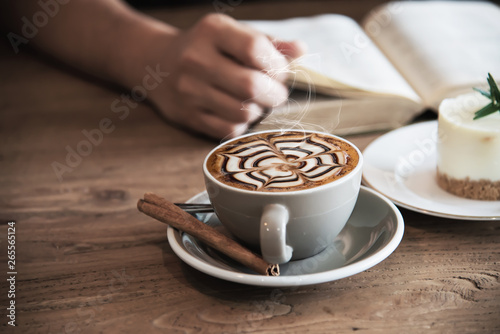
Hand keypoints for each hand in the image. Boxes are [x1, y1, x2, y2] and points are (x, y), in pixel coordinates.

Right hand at [147, 13, 304, 138]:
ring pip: (243, 112)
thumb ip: (270, 43)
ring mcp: (189, 90)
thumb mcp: (234, 34)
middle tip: (276, 94)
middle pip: (251, 86)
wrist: (157, 63)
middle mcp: (197, 59)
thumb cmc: (207, 48)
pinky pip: (228, 129)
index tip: (281, 73)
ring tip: (254, 102)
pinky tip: (237, 112)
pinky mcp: (187, 115)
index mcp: (213, 31)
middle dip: (274, 94)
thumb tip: (301, 51)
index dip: (278, 66)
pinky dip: (241, 124)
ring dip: (258, 111)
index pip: (256, 49)